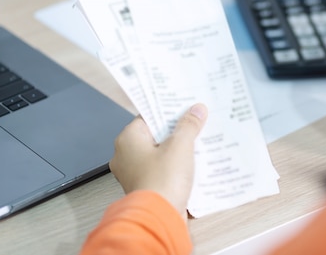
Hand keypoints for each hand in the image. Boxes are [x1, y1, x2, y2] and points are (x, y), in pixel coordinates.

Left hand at [109, 103, 207, 219]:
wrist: (159, 217)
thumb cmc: (162, 180)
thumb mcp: (180, 145)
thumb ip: (188, 125)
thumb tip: (196, 110)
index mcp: (128, 139)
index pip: (148, 117)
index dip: (168, 111)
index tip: (186, 107)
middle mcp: (126, 155)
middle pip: (155, 135)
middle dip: (176, 131)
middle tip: (196, 122)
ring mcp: (135, 173)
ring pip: (159, 153)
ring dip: (178, 149)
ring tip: (199, 141)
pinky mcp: (146, 187)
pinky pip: (162, 170)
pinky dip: (176, 166)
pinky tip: (193, 163)